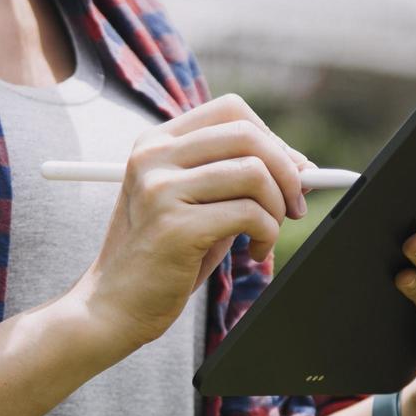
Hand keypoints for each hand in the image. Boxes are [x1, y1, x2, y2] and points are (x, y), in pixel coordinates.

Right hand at [72, 93, 312, 348]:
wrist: (113, 306)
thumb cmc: (164, 257)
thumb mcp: (198, 205)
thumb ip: (238, 180)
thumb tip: (303, 167)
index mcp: (155, 143)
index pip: (231, 109)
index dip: (272, 138)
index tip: (290, 173)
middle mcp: (153, 157)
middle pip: (247, 134)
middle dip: (286, 171)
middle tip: (294, 206)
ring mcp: (160, 189)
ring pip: (255, 173)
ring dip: (276, 208)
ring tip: (266, 234)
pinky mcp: (174, 226)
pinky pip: (250, 214)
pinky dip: (267, 234)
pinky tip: (256, 251)